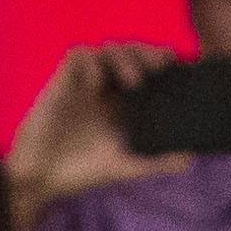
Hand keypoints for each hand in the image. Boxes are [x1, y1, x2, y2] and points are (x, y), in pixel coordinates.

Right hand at [7, 42, 170, 223]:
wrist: (41, 180)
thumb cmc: (80, 172)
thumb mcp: (123, 168)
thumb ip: (155, 163)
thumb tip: (190, 159)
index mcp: (122, 104)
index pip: (145, 69)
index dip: (161, 62)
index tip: (179, 66)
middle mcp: (105, 90)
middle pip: (129, 53)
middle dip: (146, 53)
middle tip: (160, 66)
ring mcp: (83, 85)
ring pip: (106, 50)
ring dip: (123, 57)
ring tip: (134, 82)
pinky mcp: (62, 85)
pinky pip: (77, 56)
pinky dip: (91, 63)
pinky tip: (98, 84)